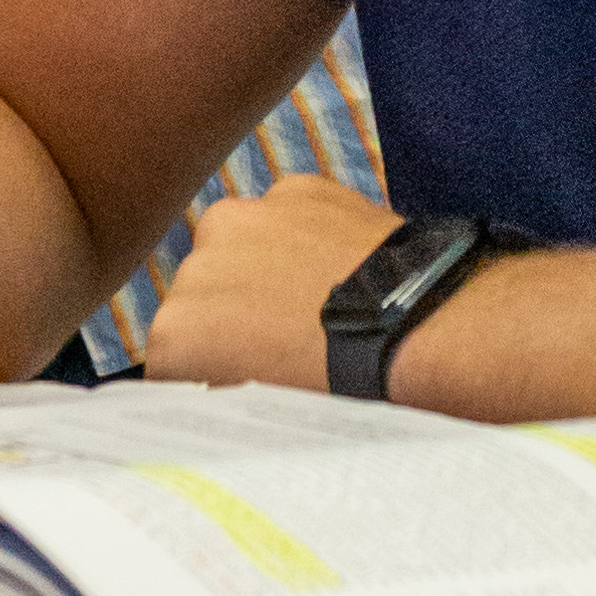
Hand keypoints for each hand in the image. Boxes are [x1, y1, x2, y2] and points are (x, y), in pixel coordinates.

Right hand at [140, 173, 396, 392]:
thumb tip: (220, 377)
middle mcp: (196, 265)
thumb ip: (224, 384)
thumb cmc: (348, 385)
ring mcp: (246, 217)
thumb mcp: (266, 407)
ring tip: (318, 300)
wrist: (423, 331)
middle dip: (233, 313)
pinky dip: (306, 233)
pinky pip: (287, 213)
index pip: (172, 356)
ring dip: (263, 265)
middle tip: (287, 342)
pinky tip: (340, 266)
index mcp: (176, 333)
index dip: (210, 369)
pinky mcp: (296, 188)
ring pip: (239, 245)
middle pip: (203, 295)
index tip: (243, 377)